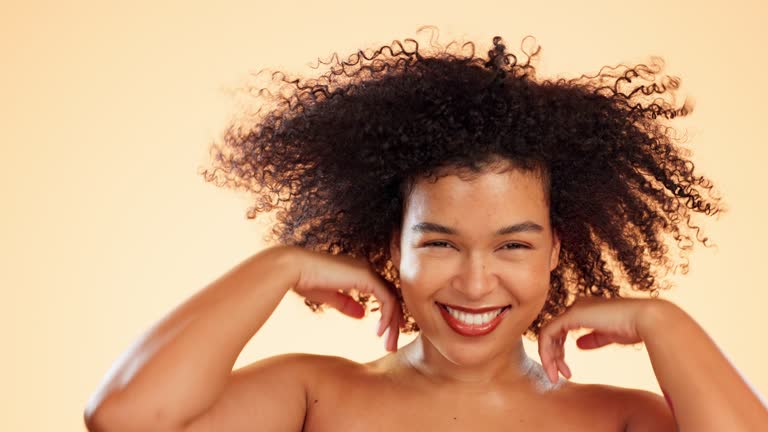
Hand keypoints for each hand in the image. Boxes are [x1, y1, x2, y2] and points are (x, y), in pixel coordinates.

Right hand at [287, 246, 403, 351]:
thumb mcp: (329, 296)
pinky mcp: (366, 277)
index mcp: (357, 273)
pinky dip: (387, 316)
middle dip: (394, 322)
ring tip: (389, 345)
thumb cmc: (306, 280)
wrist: (295, 269)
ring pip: (392, 299)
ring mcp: (367, 272)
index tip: (385, 333)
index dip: (387, 313)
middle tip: (391, 345)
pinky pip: (387, 298)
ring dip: (392, 324)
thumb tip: (363, 314)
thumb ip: (347, 304)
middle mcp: (366, 270)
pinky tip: (380, 332)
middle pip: (390, 297)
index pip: (382, 293)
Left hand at [537, 296, 663, 383]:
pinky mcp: (571, 315)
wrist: (646, 319)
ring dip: (548, 357)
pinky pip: (547, 333)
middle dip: (553, 357)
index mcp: (586, 310)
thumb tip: (578, 344)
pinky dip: (546, 351)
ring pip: (548, 334)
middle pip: (554, 334)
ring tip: (555, 376)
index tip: (567, 373)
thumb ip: (593, 338)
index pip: (563, 331)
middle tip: (557, 377)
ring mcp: (573, 309)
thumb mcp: (610, 335)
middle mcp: (577, 307)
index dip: (560, 353)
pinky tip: (553, 367)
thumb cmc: (635, 327)